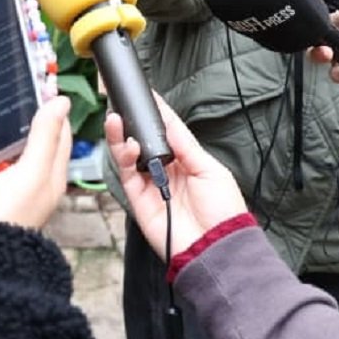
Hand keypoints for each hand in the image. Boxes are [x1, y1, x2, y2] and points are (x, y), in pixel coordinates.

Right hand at [0, 96, 72, 232]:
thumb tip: (60, 102)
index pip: (57, 134)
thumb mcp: (33, 172)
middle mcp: (26, 181)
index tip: (38, 85)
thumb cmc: (10, 217)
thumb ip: (45, 137)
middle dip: (6, 119)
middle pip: (20, 140)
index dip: (50, 109)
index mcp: (49, 175)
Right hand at [105, 95, 247, 259]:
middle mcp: (165, 169)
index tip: (145, 93)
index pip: (166, 131)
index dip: (156, 113)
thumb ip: (185, 146)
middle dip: (131, 121)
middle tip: (120, 100)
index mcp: (185, 160)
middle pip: (142, 140)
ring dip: (120, 135)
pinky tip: (129, 144)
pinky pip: (126, 174)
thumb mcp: (210, 170)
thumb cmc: (222, 210)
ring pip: (128, 154)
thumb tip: (168, 122)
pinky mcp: (138, 199)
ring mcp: (150, 184)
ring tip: (116, 118)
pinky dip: (123, 157)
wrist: (215, 245)